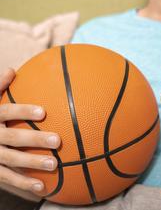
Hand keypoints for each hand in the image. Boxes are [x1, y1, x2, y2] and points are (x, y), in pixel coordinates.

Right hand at [0, 68, 60, 193]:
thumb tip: (12, 69)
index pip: (6, 112)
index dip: (23, 112)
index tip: (44, 112)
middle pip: (12, 138)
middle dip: (34, 140)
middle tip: (57, 140)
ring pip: (11, 159)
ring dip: (32, 163)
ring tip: (54, 165)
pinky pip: (7, 178)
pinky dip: (24, 183)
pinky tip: (42, 188)